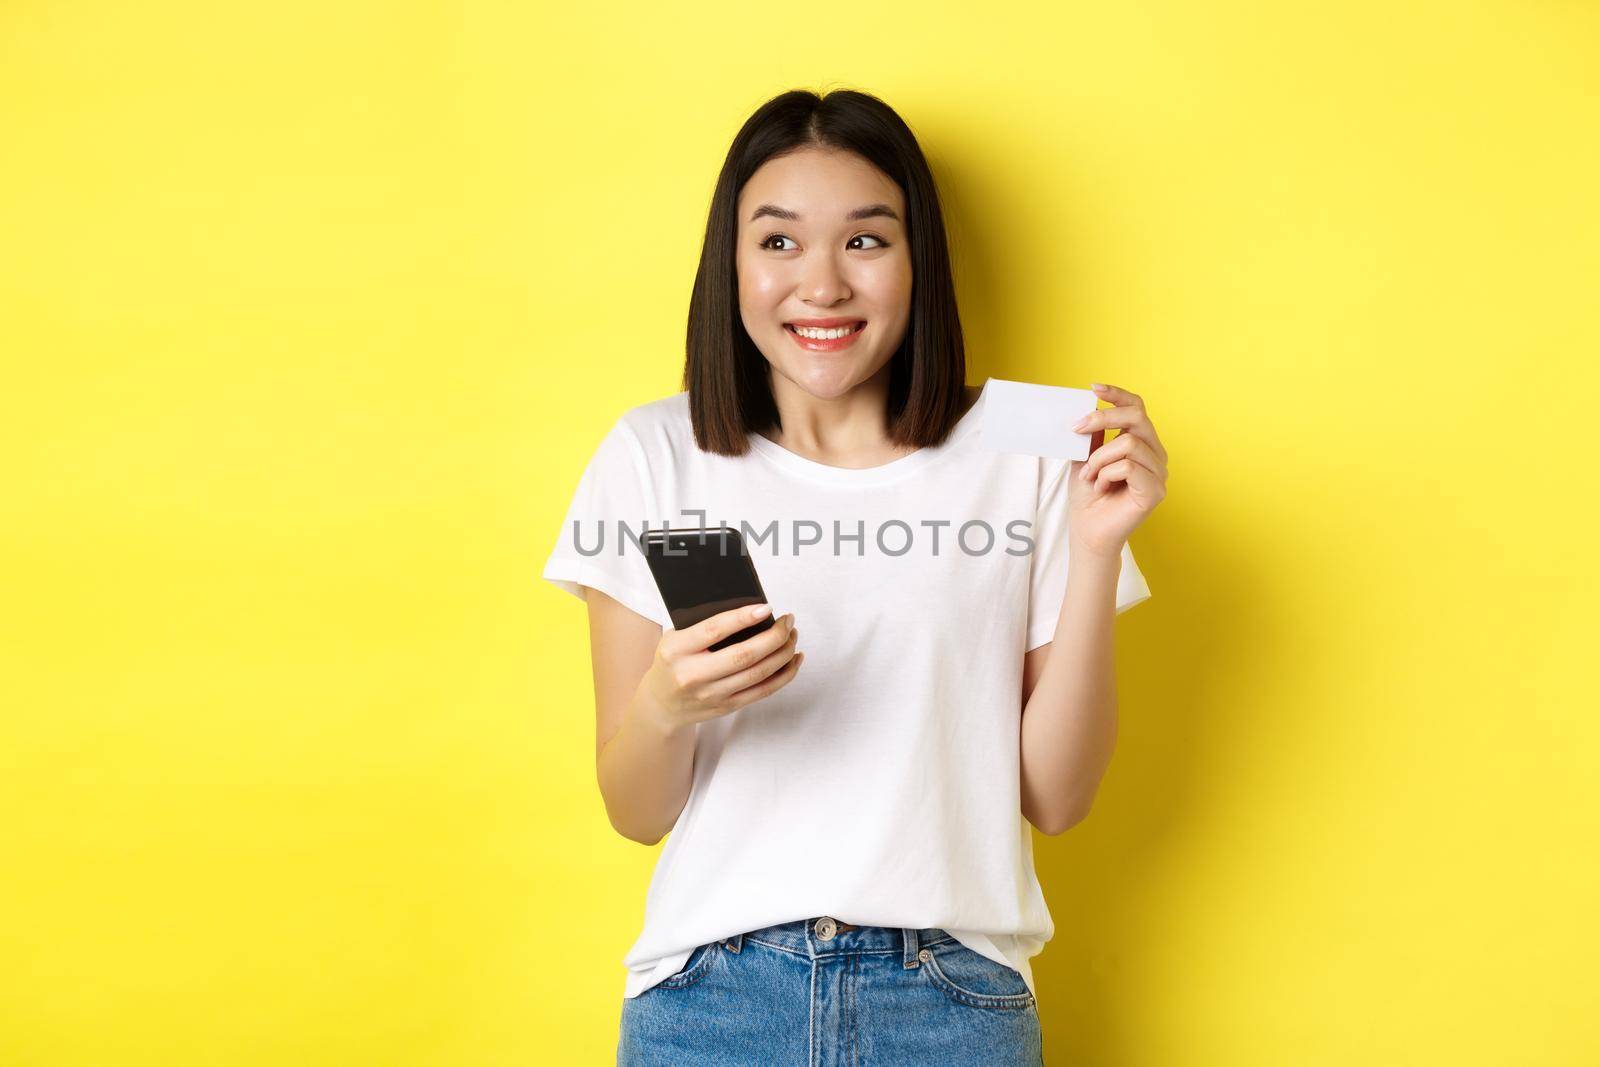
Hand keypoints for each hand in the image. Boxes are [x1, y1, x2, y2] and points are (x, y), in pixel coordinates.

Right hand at [636, 604, 801, 733]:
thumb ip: (703, 626)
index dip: (743, 618)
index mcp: (677, 650)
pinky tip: (794, 659)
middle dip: (774, 636)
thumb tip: (750, 610)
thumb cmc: (673, 662)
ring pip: (758, 673)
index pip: (714, 630)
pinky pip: (763, 691)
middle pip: (744, 655)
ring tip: (792, 635)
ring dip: (783, 652)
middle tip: (788, 620)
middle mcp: (694, 674)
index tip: (766, 607)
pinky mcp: (727, 707)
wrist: (661, 704)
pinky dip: (784, 674)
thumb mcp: (675, 639)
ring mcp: (712, 694)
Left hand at [1065, 382, 1167, 558]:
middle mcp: (1156, 455)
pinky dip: (1106, 475)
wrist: (1088, 531)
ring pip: (1128, 443)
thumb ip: (1092, 434)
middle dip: (1101, 419)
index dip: (1117, 394)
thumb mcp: (1085, 456)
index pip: (1137, 408)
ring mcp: (1159, 473)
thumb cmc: (1088, 497)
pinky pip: (1128, 467)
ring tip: (1089, 477)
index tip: (1093, 388)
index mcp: (1142, 443)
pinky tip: (1100, 488)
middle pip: (1136, 417)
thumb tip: (1087, 406)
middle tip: (1076, 429)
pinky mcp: (1155, 491)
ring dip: (1099, 459)